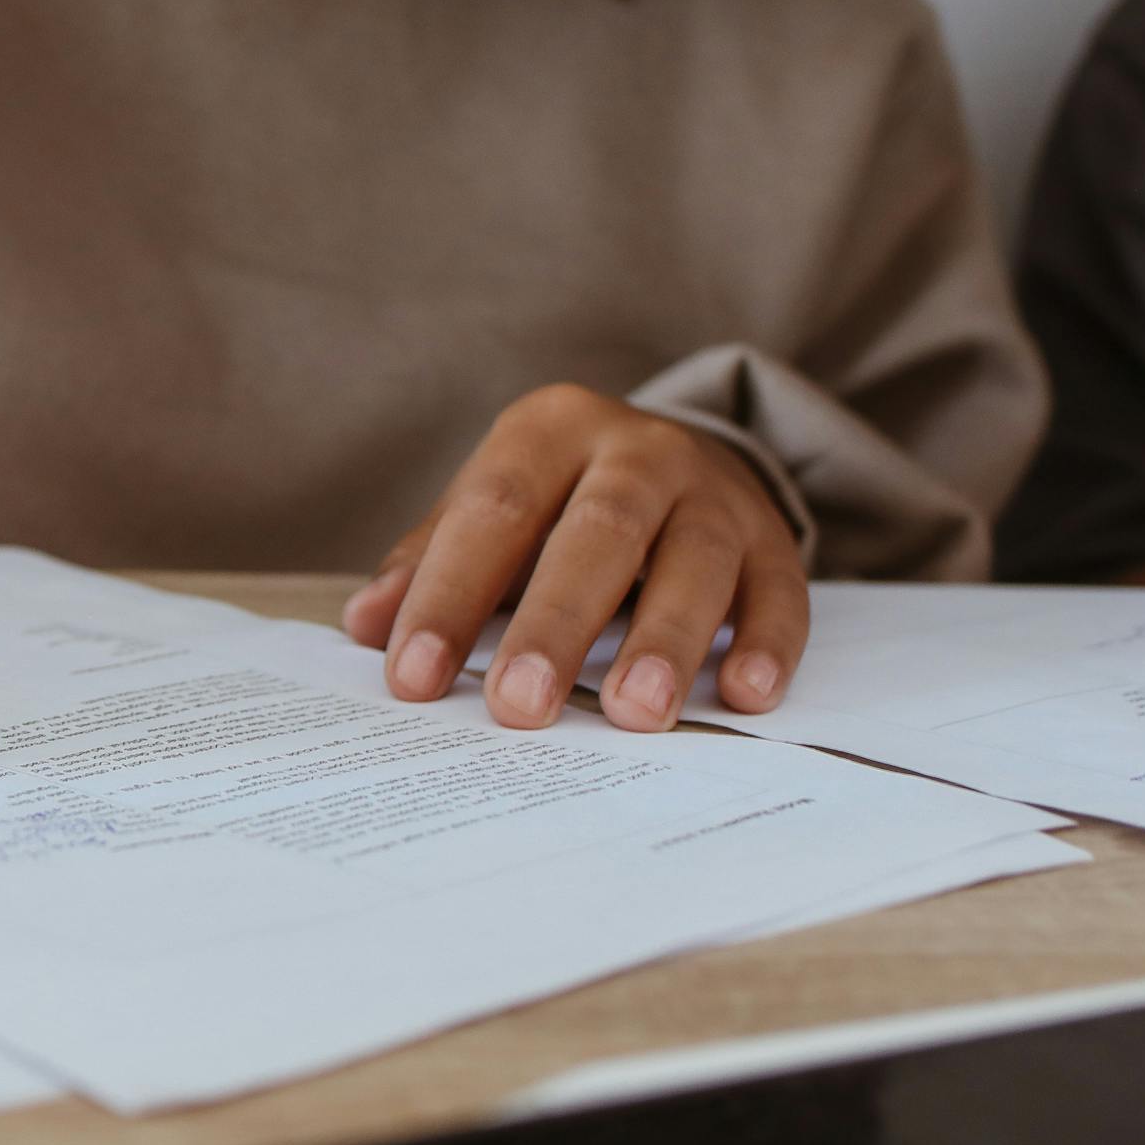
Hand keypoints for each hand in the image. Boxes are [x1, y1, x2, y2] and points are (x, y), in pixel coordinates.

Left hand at [340, 384, 806, 732]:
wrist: (675, 458)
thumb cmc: (556, 500)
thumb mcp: (492, 508)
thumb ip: (431, 561)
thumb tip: (364, 627)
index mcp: (549, 430)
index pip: (492, 512)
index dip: (450, 596)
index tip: (414, 680)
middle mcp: (638, 450)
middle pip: (598, 533)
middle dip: (556, 625)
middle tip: (520, 708)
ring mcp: (713, 493)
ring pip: (693, 562)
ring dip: (665, 641)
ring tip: (633, 715)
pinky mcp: (772, 541)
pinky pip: (781, 591)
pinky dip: (766, 645)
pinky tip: (745, 696)